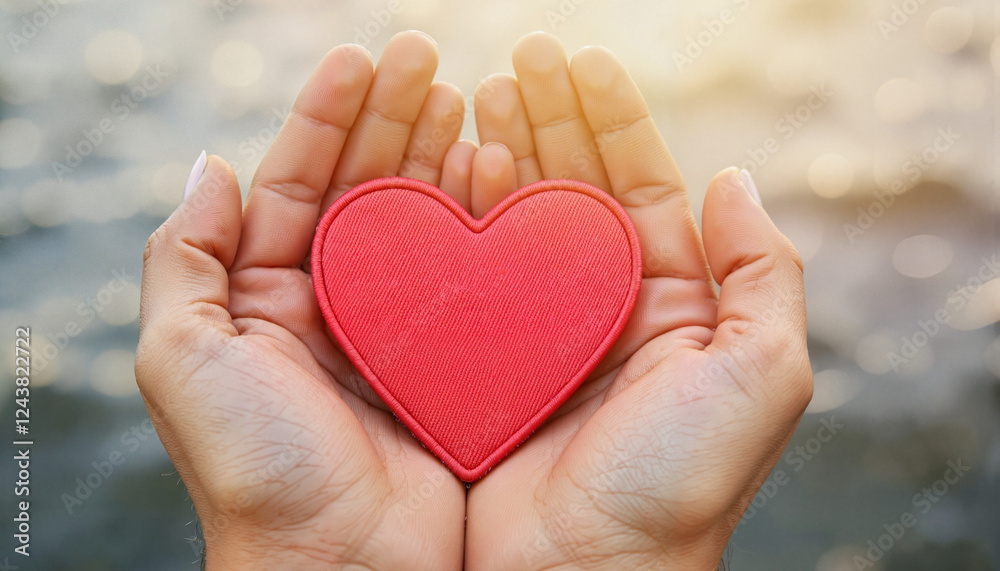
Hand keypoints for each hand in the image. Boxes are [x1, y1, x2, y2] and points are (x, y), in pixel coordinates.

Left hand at [136, 32, 474, 569]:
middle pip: (364, 189)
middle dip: (391, 118)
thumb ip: (183, 258)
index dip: (325, 117)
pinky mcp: (451, 357)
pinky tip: (497, 173)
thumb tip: (210, 163)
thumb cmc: (257, 471)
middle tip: (427, 58)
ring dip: (440, 154)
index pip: (297, 184)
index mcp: (265, 298)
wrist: (342, 569)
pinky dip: (479, 219)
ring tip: (468, 99)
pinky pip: (467, 273)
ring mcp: (397, 330)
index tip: (360, 58)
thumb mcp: (185, 359)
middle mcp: (332, 306)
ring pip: (421, 221)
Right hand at [463, 33, 811, 568]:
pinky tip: (455, 168)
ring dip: (502, 150)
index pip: (639, 188)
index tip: (579, 63)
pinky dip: (462, 216)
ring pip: (518, 220)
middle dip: (550, 119)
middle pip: (574, 190)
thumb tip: (734, 176)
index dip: (613, 121)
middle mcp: (604, 311)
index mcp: (672, 306)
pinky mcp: (484, 358)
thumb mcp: (759, 376)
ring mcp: (538, 332)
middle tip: (521, 60)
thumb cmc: (675, 486)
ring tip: (479, 92)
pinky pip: (471, 271)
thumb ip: (763, 273)